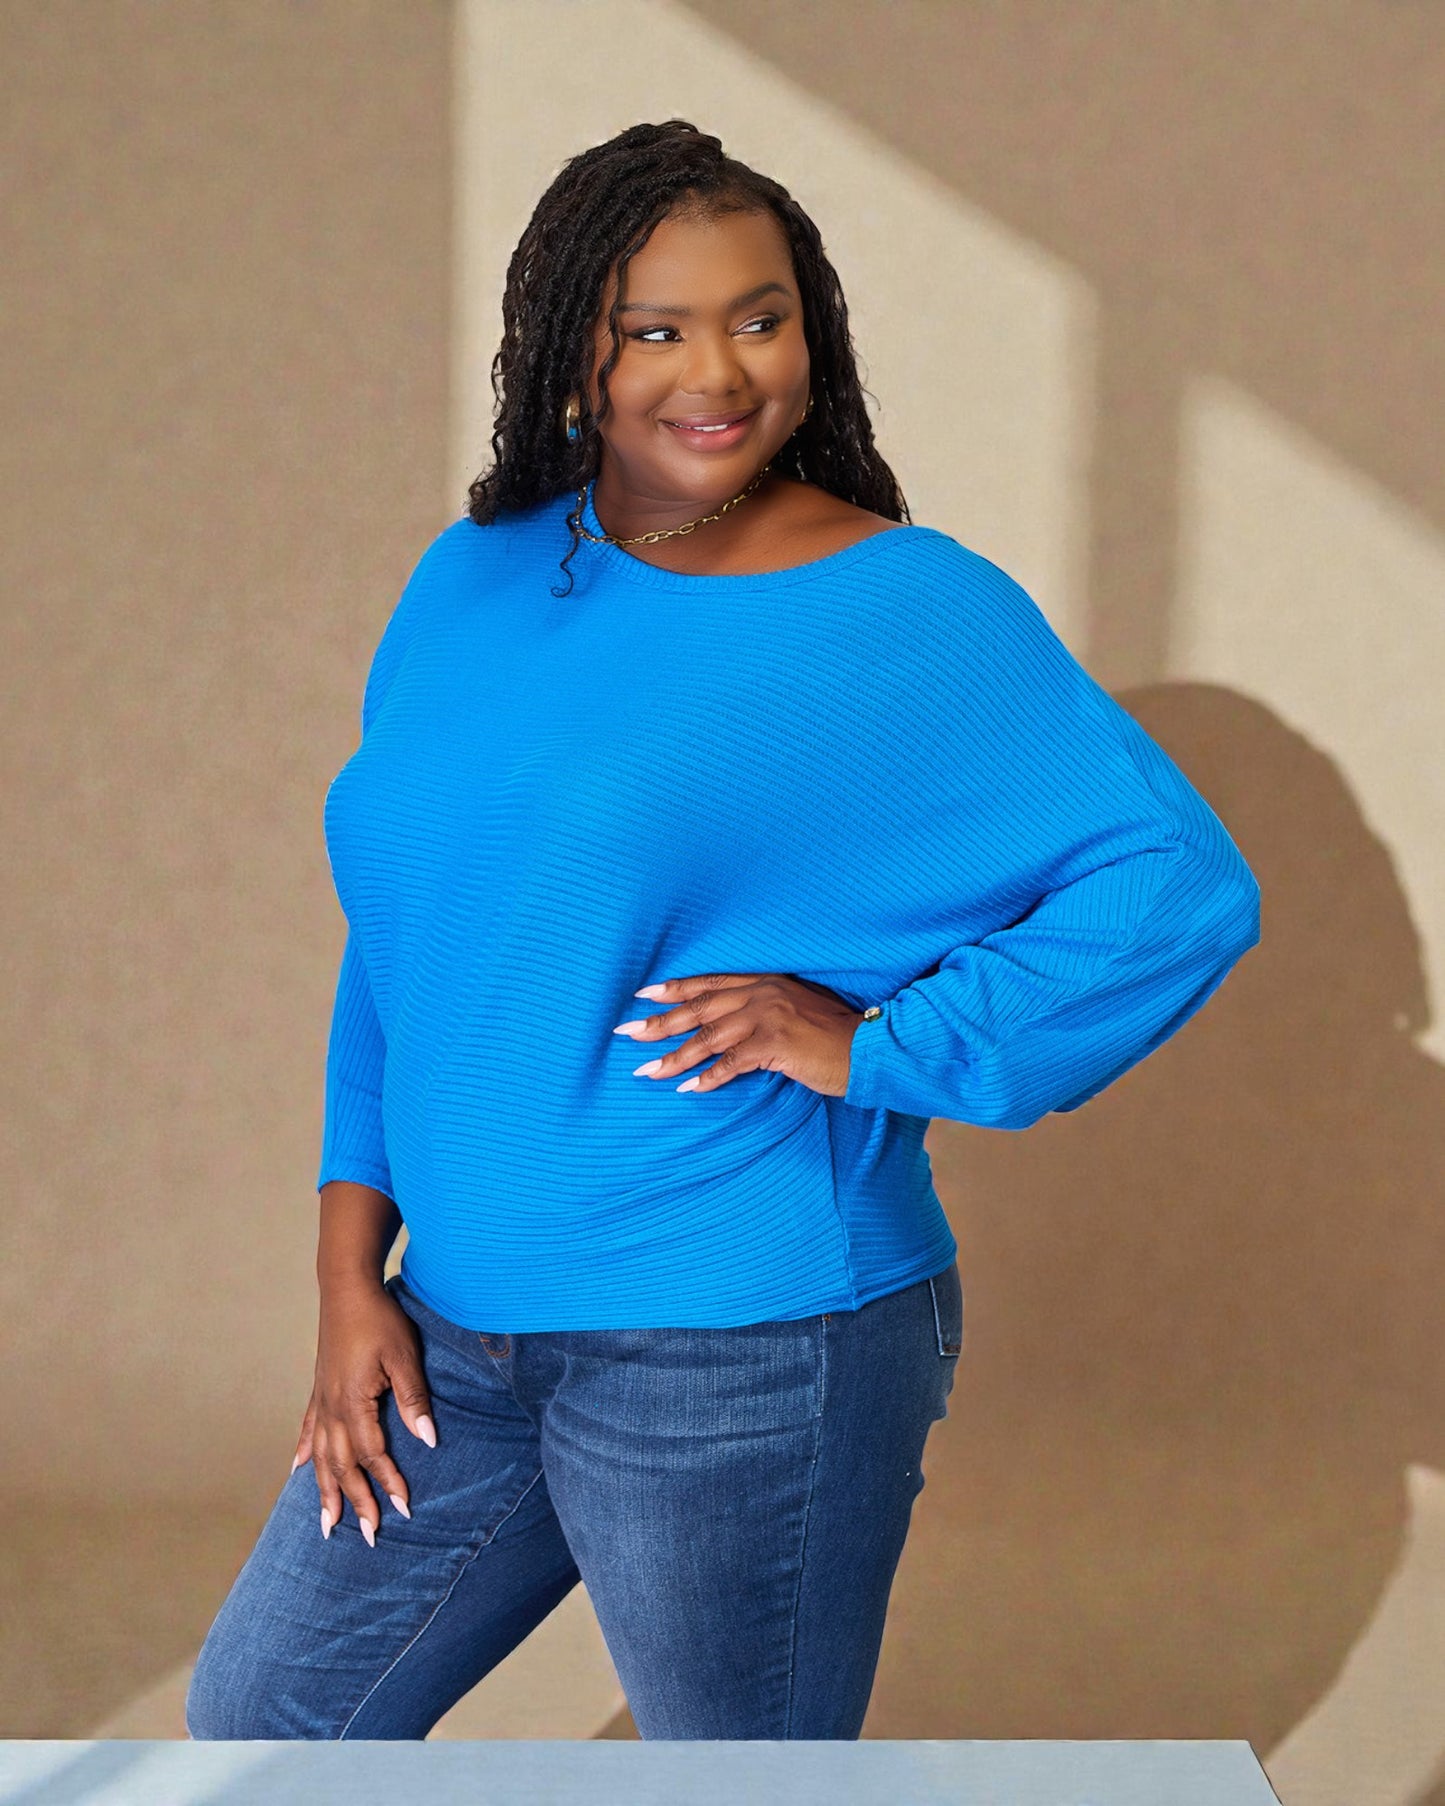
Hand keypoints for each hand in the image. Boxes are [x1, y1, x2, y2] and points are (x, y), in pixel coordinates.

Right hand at [290, 1280, 436, 1545]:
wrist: (347, 1289)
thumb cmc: (380, 1319)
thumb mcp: (404, 1357)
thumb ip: (414, 1399)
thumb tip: (429, 1439)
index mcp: (354, 1403)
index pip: (373, 1455)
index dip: (389, 1482)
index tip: (404, 1509)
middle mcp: (332, 1409)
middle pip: (343, 1466)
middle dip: (356, 1503)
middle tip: (369, 1538)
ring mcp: (321, 1400)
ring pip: (321, 1457)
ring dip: (325, 1491)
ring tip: (327, 1525)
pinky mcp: (318, 1389)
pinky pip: (308, 1430)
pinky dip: (305, 1453)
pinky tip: (298, 1471)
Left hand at [613, 972, 865, 1097]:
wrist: (870, 1047)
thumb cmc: (835, 1036)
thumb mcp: (797, 1011)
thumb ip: (765, 1013)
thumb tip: (731, 1032)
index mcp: (766, 982)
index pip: (710, 983)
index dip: (675, 989)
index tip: (643, 995)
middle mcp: (763, 994)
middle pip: (699, 1007)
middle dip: (660, 1022)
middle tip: (627, 1032)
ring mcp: (768, 1017)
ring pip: (708, 1037)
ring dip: (674, 1056)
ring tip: (647, 1070)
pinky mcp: (775, 1044)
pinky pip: (731, 1063)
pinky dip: (708, 1078)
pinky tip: (688, 1089)